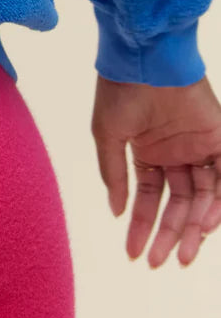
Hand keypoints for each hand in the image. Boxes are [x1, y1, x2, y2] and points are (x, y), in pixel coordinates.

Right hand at [92, 72, 220, 266]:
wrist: (144, 56)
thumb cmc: (120, 90)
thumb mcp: (108, 135)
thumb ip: (114, 174)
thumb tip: (116, 211)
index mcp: (147, 152)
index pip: (149, 199)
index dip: (141, 227)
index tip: (133, 254)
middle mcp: (175, 154)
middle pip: (178, 205)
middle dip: (169, 235)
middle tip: (159, 262)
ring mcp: (198, 148)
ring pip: (202, 198)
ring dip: (195, 227)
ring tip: (184, 253)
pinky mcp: (218, 138)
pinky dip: (218, 203)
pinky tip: (204, 224)